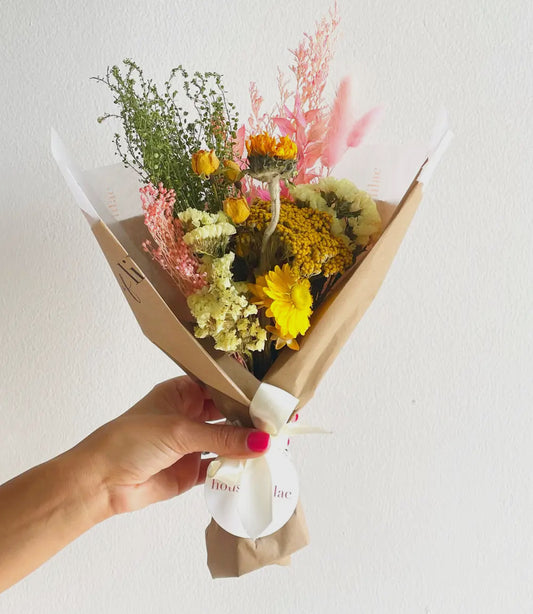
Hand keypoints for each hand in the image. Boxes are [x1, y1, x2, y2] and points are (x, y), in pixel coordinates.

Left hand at [73, 376, 269, 516]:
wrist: (100, 482)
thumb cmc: (131, 440)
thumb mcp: (179, 431)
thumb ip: (222, 437)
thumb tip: (262, 442)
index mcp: (182, 393)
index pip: (220, 387)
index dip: (244, 392)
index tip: (272, 398)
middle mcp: (188, 415)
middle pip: (226, 414)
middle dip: (249, 419)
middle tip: (279, 424)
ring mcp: (190, 444)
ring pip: (225, 441)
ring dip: (244, 444)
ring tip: (274, 446)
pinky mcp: (190, 470)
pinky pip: (219, 467)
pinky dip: (234, 468)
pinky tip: (254, 467)